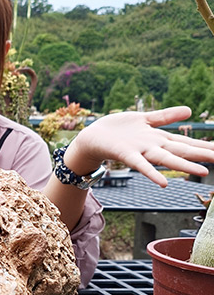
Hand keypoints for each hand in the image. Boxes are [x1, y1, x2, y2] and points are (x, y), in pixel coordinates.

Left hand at [68, 106, 213, 186]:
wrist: (93, 137)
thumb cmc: (118, 129)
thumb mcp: (146, 119)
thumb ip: (167, 116)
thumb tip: (190, 111)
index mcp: (159, 138)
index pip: (186, 142)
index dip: (203, 146)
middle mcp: (153, 147)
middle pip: (181, 151)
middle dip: (201, 155)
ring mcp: (141, 151)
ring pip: (166, 158)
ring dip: (184, 166)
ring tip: (203, 172)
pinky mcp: (126, 154)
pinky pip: (141, 165)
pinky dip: (152, 174)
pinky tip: (163, 183)